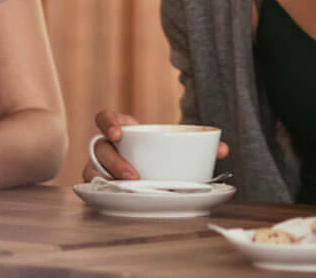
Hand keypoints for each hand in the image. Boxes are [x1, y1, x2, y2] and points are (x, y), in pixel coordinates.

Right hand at [81, 109, 229, 180]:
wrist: (146, 167)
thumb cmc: (156, 152)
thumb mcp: (170, 144)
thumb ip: (196, 144)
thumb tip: (223, 149)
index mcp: (121, 129)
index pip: (104, 118)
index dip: (108, 123)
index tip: (120, 134)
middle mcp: (106, 145)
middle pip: (100, 149)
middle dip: (115, 162)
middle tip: (134, 175)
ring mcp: (99, 165)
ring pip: (92, 171)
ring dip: (107, 181)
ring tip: (127, 190)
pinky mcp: (99, 183)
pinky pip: (94, 188)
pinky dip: (103, 192)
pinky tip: (115, 198)